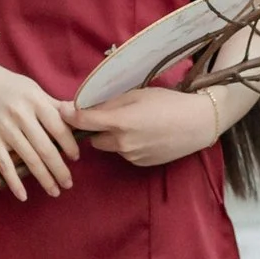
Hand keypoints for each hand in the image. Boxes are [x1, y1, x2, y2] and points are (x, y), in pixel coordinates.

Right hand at [0, 49, 79, 199]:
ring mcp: (4, 129)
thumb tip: (80, 117)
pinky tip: (24, 195)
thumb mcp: (34, 90)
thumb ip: (54, 106)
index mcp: (36, 101)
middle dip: (60, 170)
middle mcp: (21, 115)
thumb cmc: (9, 87)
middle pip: (46, 149)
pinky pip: (5, 166)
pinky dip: (14, 183)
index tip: (75, 158)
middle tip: (68, 183)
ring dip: (44, 179)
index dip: (70, 146)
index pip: (59, 128)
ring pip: (29, 159)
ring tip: (54, 190)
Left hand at [67, 85, 220, 167]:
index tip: (61, 109)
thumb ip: (110, 102)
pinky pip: (124, 153)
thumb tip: (84, 105)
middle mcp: (122, 144)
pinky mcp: (141, 164)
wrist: (198, 124)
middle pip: (93, 138)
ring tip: (133, 123)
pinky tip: (145, 134)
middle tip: (109, 115)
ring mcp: (132, 156)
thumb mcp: (138, 94)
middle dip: (96, 128)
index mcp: (120, 122)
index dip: (69, 115)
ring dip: (112, 136)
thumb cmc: (169, 102)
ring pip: (109, 146)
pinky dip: (127, 144)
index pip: (83, 122)